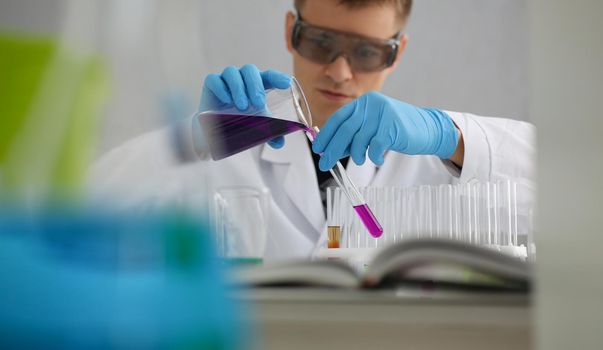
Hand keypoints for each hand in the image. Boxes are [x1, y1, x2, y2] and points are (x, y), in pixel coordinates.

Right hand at [199, 64, 290, 148]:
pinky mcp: (211, 83)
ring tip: (242, 106)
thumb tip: (279, 143)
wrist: (216, 128)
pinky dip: (221, 88)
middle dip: (255, 86)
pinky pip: (214, 80)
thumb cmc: (240, 120)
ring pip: (232, 73)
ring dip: (239, 88)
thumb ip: (269, 133)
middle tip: (259, 104)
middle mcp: (242, 78)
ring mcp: (226, 79)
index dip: (277, 77)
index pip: (269, 76)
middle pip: (250, 71)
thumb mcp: (256, 127)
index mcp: (258, 84)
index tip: (285, 84)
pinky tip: (226, 100)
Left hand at [312, 91, 458, 170]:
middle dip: (333, 149)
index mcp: (363, 102)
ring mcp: (383, 113)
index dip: (326, 135)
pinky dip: (374, 156)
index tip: (318, 149)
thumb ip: (352, 137)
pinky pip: (376, 145)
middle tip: (326, 163)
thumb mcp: (371, 130)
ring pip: (360, 138)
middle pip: (345, 129)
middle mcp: (371, 104)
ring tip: (358, 160)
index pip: (338, 118)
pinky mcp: (394, 125)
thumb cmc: (396, 130)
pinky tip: (376, 159)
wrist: (427, 128)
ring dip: (355, 154)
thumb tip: (329, 150)